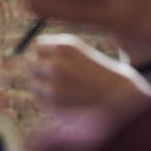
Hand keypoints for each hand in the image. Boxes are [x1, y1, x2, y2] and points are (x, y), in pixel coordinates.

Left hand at [27, 34, 150, 113]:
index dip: (44, 54)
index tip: (53, 61)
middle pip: (30, 62)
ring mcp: (53, 85)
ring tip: (63, 91)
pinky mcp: (53, 104)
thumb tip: (26, 55)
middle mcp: (57, 64)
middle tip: (55, 78)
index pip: (37, 46)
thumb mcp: (80, 53)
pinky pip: (38, 99)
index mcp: (65, 47)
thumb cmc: (102, 75)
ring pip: (33, 82)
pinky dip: (47, 101)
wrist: (124, 100)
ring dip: (43, 86)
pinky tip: (65, 101)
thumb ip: (54, 51)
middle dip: (40, 69)